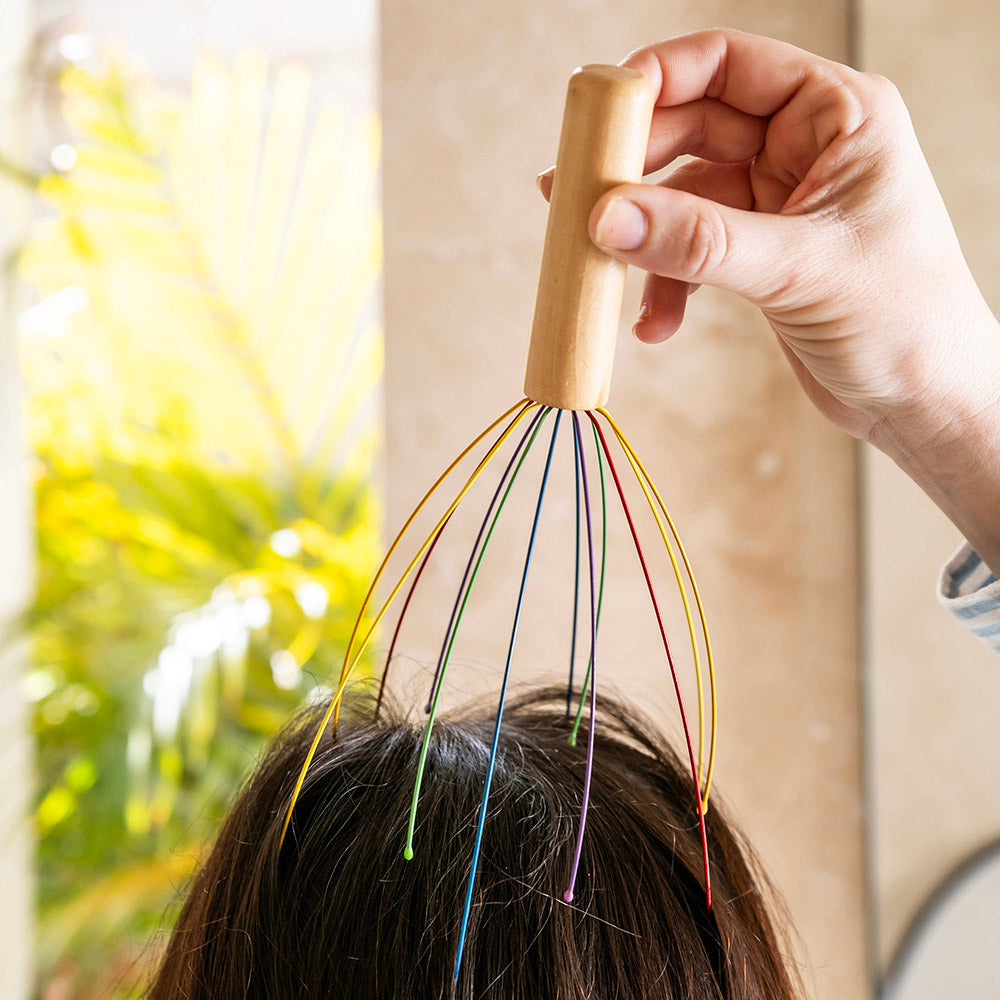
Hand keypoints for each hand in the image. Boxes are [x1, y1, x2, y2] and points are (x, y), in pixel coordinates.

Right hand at [538, 29, 999, 449]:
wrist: (923, 400)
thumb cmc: (906, 320)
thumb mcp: (799, 270)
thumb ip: (701, 241)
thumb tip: (608, 217)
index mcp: (836, 115)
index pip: (728, 65)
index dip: (657, 79)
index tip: (597, 118)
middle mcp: (803, 147)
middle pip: (690, 128)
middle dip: (633, 170)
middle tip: (576, 202)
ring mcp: (776, 201)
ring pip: (681, 197)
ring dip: (643, 239)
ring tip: (605, 271)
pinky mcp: (757, 253)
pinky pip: (689, 250)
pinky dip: (665, 283)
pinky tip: (654, 324)